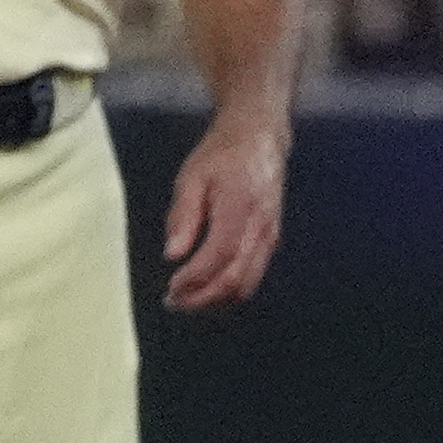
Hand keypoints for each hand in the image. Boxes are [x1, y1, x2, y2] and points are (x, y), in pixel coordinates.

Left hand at [163, 108, 286, 310]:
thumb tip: (173, 254)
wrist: (259, 140)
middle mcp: (261, 229)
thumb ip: (183, 216)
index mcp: (238, 210)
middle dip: (203, 298)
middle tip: (174, 303)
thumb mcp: (191, 177)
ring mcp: (270, 236)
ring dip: (217, 298)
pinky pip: (254, 273)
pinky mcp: (272, 239)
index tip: (171, 289)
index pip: (218, 257)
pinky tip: (209, 286)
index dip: (195, 279)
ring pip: (247, 282)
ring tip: (187, 299)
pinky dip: (231, 287)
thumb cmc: (221, 156)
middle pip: (236, 279)